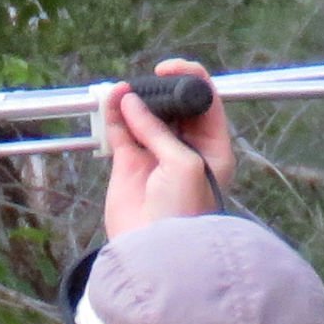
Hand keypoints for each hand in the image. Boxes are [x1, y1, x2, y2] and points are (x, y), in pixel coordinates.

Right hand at [99, 58, 237, 237]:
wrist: (156, 252)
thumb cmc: (184, 213)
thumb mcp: (183, 165)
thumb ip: (158, 131)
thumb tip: (131, 103)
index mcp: (212, 148)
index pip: (206, 103)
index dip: (191, 80)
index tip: (172, 70)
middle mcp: (185, 149)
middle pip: (174, 105)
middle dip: (160, 90)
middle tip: (147, 83)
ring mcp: (155, 156)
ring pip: (144, 116)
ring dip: (134, 100)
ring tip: (122, 90)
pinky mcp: (128, 165)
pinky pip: (121, 132)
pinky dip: (114, 115)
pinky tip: (110, 101)